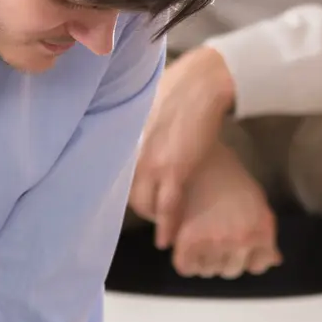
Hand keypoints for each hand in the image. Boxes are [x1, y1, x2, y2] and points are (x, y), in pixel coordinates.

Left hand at [129, 46, 236, 249]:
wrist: (201, 83)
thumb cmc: (178, 90)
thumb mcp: (148, 112)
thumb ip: (141, 131)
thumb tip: (141, 138)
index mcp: (127, 141)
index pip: (120, 179)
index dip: (129, 194)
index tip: (137, 202)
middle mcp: (134, 156)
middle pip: (130, 196)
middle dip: (142, 209)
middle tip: (154, 215)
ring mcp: (153, 165)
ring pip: (147, 205)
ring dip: (155, 219)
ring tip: (164, 227)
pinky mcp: (175, 170)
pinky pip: (168, 206)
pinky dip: (167, 225)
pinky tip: (168, 238)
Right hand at [168, 142, 281, 278]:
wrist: (198, 151)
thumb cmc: (227, 170)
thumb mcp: (256, 199)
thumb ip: (264, 232)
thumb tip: (275, 261)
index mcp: (262, 230)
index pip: (257, 266)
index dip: (245, 261)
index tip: (235, 253)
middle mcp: (242, 240)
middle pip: (231, 271)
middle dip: (223, 261)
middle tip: (212, 245)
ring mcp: (217, 242)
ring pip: (208, 272)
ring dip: (203, 262)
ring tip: (197, 245)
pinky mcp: (189, 240)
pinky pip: (186, 267)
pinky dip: (185, 263)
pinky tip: (183, 248)